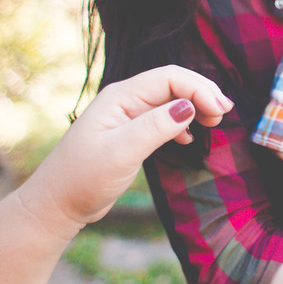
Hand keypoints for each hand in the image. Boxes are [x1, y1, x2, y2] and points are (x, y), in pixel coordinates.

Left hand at [18, 66, 231, 237]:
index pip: (170, 78)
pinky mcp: (129, 136)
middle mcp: (125, 101)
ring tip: (214, 122)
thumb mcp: (122, 152)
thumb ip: (157, 126)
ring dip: (194, 107)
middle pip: (172, 85)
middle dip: (201, 93)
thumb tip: (189, 106)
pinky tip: (189, 139)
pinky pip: (162, 119)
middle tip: (225, 113)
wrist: (57, 205)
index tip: (219, 111)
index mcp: (121, 97)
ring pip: (169, 101)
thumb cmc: (83, 178)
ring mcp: (127, 118)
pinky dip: (181, 124)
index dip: (199, 89)